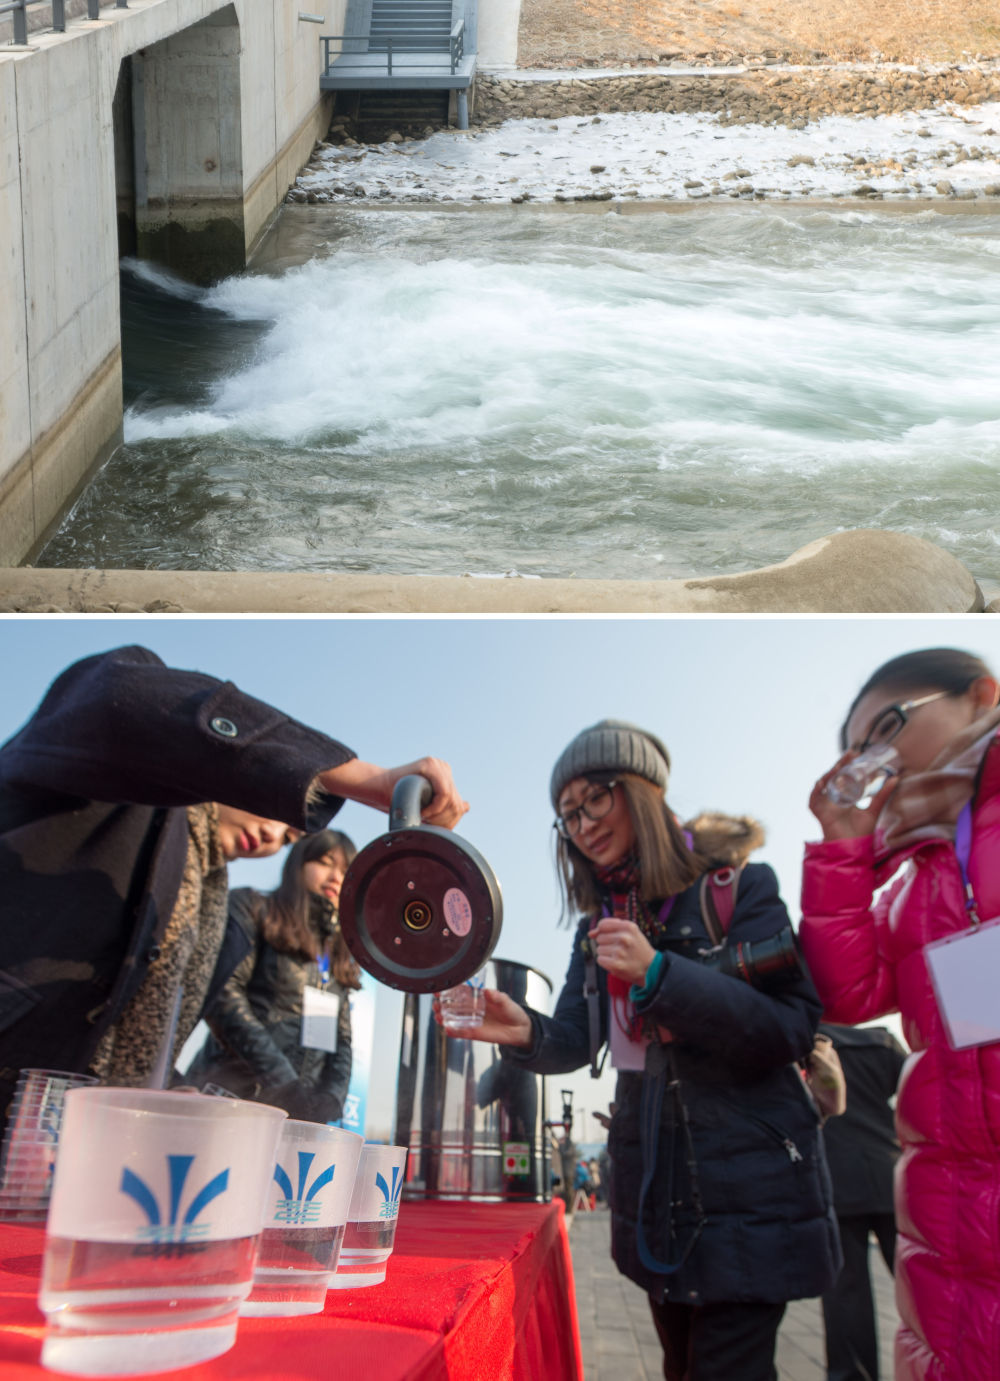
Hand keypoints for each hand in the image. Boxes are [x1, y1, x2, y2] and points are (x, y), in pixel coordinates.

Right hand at [319, 756, 468, 828]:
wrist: (380, 790)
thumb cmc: (402, 800)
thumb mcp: (428, 804)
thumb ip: (446, 804)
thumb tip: (467, 806)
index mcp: (446, 776)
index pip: (458, 803)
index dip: (449, 820)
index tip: (434, 827)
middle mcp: (444, 768)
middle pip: (456, 802)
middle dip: (444, 820)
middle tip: (427, 824)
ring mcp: (438, 765)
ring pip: (451, 799)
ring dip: (438, 815)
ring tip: (423, 816)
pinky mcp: (430, 764)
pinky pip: (444, 793)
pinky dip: (435, 807)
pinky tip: (424, 810)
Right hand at [432, 989, 533, 1048]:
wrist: (519, 1029)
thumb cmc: (511, 1010)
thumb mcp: (505, 1001)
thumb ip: (497, 996)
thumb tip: (488, 991)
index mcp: (476, 997)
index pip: (458, 992)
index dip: (447, 990)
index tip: (439, 988)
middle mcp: (470, 1008)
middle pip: (451, 1006)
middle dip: (440, 1005)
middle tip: (436, 1004)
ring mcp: (471, 1021)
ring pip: (452, 1019)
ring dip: (443, 1018)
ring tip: (438, 1017)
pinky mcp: (474, 1033)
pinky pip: (460, 1033)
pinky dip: (453, 1032)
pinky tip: (447, 1030)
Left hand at [589, 917, 655, 986]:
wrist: (650, 968)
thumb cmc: (638, 949)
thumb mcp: (630, 932)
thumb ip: (610, 928)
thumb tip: (590, 933)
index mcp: (628, 927)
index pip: (602, 924)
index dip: (602, 931)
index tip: (609, 937)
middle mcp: (624, 937)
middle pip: (600, 938)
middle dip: (607, 943)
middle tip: (620, 949)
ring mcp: (620, 951)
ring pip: (599, 949)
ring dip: (607, 954)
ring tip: (619, 956)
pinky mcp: (616, 965)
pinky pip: (600, 959)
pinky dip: (606, 962)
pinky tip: (616, 963)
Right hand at [809, 752, 897, 840]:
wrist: (852, 848)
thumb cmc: (861, 832)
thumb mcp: (874, 809)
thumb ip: (883, 795)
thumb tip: (895, 778)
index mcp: (843, 796)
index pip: (843, 776)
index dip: (847, 764)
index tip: (855, 753)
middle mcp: (832, 798)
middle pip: (833, 777)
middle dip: (839, 764)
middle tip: (849, 754)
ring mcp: (824, 804)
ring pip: (823, 784)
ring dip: (829, 774)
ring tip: (838, 766)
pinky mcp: (819, 812)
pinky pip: (814, 799)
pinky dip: (816, 791)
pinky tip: (822, 783)